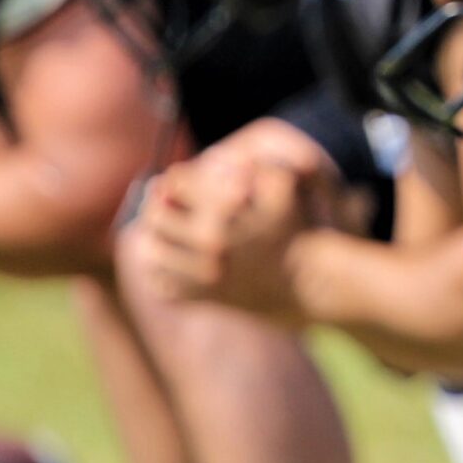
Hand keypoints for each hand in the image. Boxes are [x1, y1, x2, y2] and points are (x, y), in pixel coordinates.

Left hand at [127, 150, 332, 324]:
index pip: (173, 185)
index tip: (176, 184)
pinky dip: (160, 274)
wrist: (310, 280)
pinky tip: (171, 263)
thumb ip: (255, 164)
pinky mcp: (205, 298)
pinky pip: (163, 285)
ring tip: (160, 233)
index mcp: (223, 210)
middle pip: (156, 217)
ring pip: (152, 252)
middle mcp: (210, 242)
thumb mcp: (284, 185)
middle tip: (163, 205)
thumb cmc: (297, 228)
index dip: (173, 181)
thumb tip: (220, 164)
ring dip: (152, 239)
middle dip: (157, 207)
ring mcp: (205, 273)